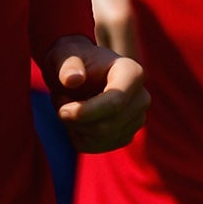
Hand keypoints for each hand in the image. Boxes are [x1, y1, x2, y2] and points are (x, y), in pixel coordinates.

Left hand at [45, 33, 148, 151]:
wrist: (78, 72)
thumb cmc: (72, 59)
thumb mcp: (65, 55)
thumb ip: (68, 65)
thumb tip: (73, 79)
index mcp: (132, 73)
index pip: (116, 102)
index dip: (85, 112)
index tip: (62, 110)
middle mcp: (141, 97)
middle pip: (107, 126)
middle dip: (76, 121)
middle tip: (61, 102)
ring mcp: (137, 118)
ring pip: (101, 139)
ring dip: (75, 129)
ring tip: (69, 107)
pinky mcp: (126, 135)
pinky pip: (96, 147)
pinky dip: (78, 138)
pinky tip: (76, 121)